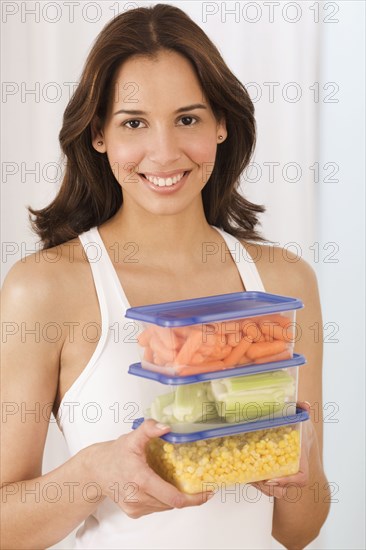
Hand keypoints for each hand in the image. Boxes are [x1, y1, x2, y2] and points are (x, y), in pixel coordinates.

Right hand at [85, 419, 212, 517]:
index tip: (207, 492)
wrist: (96, 470)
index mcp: (140, 479)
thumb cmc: (115, 454)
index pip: (173, 497)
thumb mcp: (133, 437)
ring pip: (165, 506)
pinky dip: (163, 499)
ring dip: (174, 497)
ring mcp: (135, 507)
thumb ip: (150, 428)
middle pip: (172, 503)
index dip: (194, 498)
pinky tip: (162, 486)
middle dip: (187, 495)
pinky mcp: (134, 512)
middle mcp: (137, 497)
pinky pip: (156, 508)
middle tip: (199, 484)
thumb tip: (166, 426)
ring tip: (180, 482)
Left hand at [250, 402, 315, 498]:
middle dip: (267, 488)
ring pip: (273, 490)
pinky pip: (265, 485)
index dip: (288, 481)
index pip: (301, 477)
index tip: (272, 479)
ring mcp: (283, 475)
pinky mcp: (274, 475)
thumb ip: (301, 410)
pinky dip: (256, 482)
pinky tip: (246, 475)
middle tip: (254, 479)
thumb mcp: (301, 418)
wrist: (302, 440)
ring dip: (260, 486)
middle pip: (282, 489)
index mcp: (301, 459)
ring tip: (248, 478)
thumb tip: (305, 404)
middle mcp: (293, 471)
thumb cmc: (301, 430)